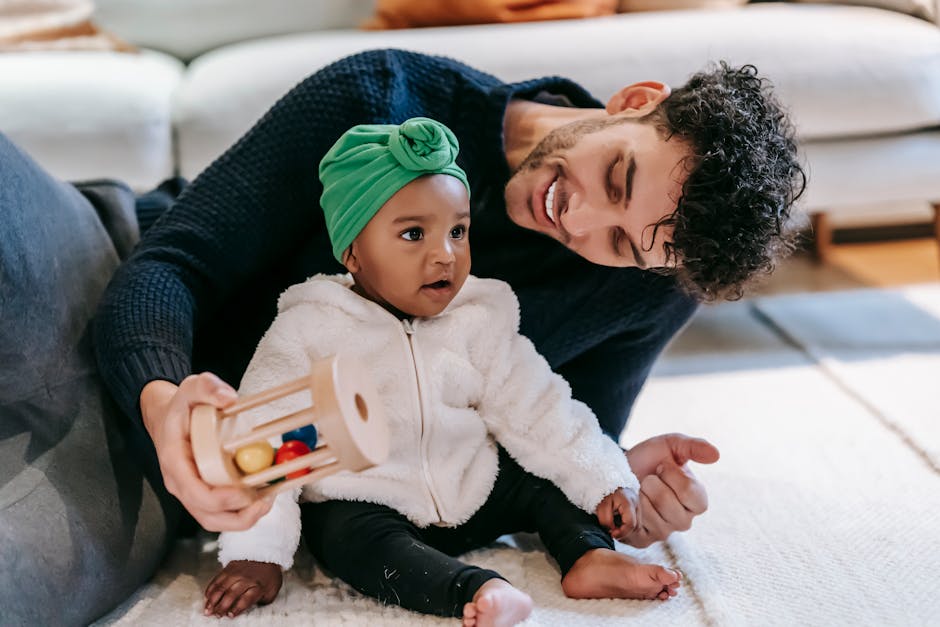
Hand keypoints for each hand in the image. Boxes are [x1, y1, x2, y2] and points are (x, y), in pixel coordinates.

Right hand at [140, 373, 272, 530]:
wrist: (169, 418)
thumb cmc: (181, 407)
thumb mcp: (191, 387)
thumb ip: (207, 387)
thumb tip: (228, 397)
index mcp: (174, 462)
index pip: (195, 493)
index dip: (221, 499)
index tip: (246, 492)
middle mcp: (180, 483)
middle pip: (207, 516)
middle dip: (238, 517)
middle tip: (264, 503)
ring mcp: (191, 492)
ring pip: (215, 519)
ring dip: (243, 518)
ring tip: (267, 502)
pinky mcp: (204, 493)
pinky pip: (221, 511)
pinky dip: (242, 510)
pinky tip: (261, 496)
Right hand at [204, 560, 282, 617]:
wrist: (266, 552)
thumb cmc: (269, 574)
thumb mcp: (273, 589)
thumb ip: (264, 601)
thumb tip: (253, 610)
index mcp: (259, 586)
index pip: (246, 599)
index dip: (237, 608)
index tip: (230, 615)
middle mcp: (247, 578)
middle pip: (231, 594)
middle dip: (222, 606)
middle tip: (216, 615)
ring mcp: (237, 572)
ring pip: (222, 587)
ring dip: (213, 600)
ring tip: (207, 610)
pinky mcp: (229, 567)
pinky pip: (217, 579)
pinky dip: (211, 588)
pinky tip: (207, 597)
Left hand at [595, 486, 638, 540]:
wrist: (604, 478)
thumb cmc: (603, 491)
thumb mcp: (601, 506)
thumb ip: (606, 520)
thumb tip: (612, 530)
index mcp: (628, 502)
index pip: (631, 524)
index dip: (621, 533)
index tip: (611, 533)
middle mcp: (636, 503)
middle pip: (636, 526)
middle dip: (624, 532)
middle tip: (612, 531)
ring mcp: (637, 504)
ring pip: (636, 524)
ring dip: (625, 528)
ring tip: (614, 526)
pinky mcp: (635, 505)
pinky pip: (634, 520)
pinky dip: (626, 524)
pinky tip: (617, 522)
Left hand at [622, 433, 719, 546]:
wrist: (618, 470)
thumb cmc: (648, 460)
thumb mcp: (670, 446)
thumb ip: (693, 447)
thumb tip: (716, 455)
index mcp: (696, 501)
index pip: (691, 494)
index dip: (672, 476)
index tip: (661, 467)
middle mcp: (683, 521)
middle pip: (667, 504)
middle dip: (652, 483)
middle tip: (648, 479)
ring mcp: (662, 532)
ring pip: (649, 513)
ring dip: (638, 493)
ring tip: (638, 489)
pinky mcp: (641, 540)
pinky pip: (633, 524)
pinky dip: (626, 506)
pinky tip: (630, 501)